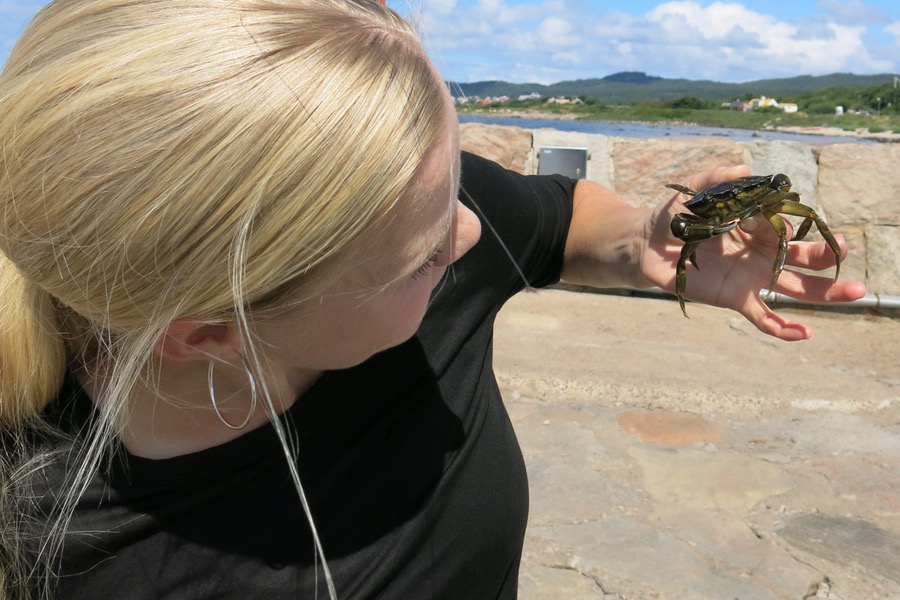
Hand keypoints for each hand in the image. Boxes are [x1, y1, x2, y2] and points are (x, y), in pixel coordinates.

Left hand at [640, 165, 866, 340]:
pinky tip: (806, 334)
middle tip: (842, 248)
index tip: (777, 213)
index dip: (786, 220)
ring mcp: (753, 276)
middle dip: (826, 253)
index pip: (786, 223)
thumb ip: (716, 178)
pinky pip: (764, 317)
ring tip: (856, 292)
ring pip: (795, 287)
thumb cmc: (675, 215)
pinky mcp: (736, 297)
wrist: (648, 244)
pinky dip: (784, 328)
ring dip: (826, 292)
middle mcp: (763, 251)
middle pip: (803, 256)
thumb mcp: (695, 191)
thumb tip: (741, 170)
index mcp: (759, 223)